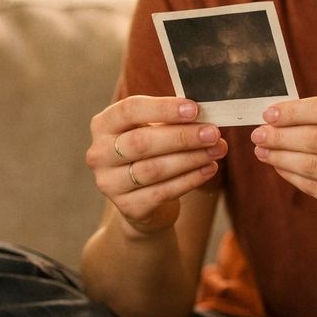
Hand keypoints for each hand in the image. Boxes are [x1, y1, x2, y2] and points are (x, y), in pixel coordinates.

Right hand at [87, 95, 226, 232]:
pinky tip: (210, 169)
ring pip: (154, 169)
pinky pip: (163, 192)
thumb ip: (172, 121)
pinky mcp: (128, 207)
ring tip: (217, 150)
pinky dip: (190, 179)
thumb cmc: (151, 154)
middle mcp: (100, 154)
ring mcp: (110, 183)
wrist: (143, 200)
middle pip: (142, 142)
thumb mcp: (153, 131)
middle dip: (182, 137)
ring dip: (190, 158)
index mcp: (104, 125)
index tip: (194, 109)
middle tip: (212, 133)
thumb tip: (206, 116)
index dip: (163, 109)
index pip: (130, 110)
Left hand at [251, 97, 316, 244]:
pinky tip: (280, 168)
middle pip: (316, 137)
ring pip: (312, 164)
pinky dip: (292, 176)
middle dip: (280, 135)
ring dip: (280, 156)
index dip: (294, 110)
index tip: (269, 113)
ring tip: (262, 151)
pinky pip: (316, 189)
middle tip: (258, 134)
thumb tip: (285, 114)